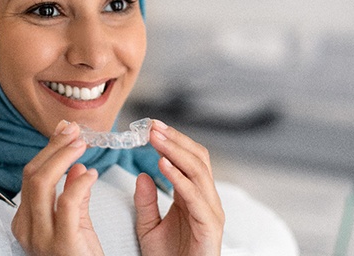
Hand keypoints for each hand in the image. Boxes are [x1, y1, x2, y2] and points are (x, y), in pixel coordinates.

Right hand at [11, 121, 103, 255]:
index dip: (49, 150)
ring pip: (41, 182)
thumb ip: (74, 194)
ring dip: (62, 156)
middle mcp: (27, 227)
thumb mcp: (76, 222)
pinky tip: (92, 173)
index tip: (66, 131)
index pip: (31, 176)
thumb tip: (77, 166)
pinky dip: (79, 182)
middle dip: (54, 147)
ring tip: (82, 143)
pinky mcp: (62, 243)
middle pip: (32, 175)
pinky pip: (66, 203)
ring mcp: (41, 236)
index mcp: (26, 220)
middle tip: (74, 130)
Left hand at [134, 120, 224, 255]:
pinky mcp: (209, 225)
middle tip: (152, 126)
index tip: (151, 127)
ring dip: (175, 151)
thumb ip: (145, 202)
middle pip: (197, 158)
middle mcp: (206, 199)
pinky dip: (179, 177)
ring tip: (155, 138)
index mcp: (193, 196)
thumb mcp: (148, 227)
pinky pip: (195, 196)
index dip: (172, 141)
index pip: (188, 158)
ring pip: (198, 170)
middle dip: (175, 139)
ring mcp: (211, 211)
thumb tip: (142, 175)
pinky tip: (162, 164)